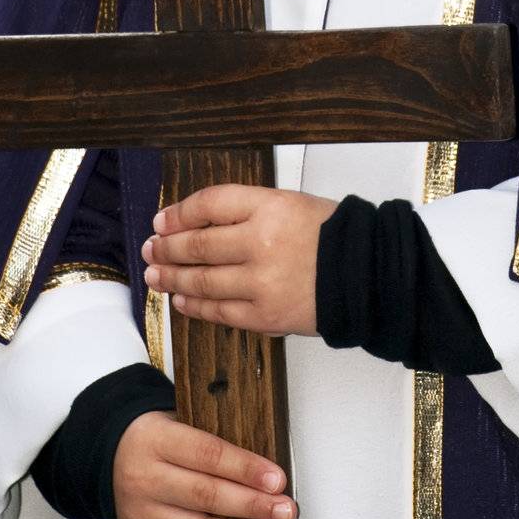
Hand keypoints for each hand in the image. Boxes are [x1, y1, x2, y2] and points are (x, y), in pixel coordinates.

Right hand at [113, 410, 297, 518]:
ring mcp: (140, 515)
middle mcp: (144, 478)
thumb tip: (267, 473)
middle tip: (286, 512)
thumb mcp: (178, 422)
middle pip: (205, 495)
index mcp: (157, 440)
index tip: (277, 480)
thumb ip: (214, 443)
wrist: (107, 455)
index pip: (207, 453)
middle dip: (251, 505)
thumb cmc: (160, 439)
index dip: (245, 468)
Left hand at [143, 184, 339, 334]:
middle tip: (151, 248)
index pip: (209, 204)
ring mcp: (261, 282)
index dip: (179, 213)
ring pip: (202, 280)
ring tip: (156, 274)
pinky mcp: (265, 315)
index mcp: (270, 206)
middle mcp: (261, 242)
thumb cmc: (332, 236)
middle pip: (198, 244)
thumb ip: (246, 210)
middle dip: (167, 247)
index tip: (162, 220)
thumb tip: (197, 222)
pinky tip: (182, 299)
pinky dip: (195, 305)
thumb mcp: (290, 203)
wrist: (367, 275)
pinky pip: (219, 311)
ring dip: (173, 277)